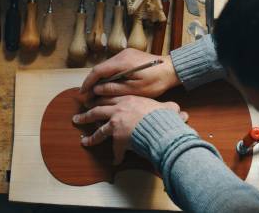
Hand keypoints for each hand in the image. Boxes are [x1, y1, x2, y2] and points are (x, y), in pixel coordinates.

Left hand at [72, 95, 187, 164]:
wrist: (160, 126)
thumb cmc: (164, 116)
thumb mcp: (167, 108)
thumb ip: (170, 109)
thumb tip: (181, 112)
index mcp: (128, 99)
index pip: (110, 98)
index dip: (100, 100)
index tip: (93, 102)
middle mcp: (119, 109)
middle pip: (97, 110)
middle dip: (86, 114)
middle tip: (77, 118)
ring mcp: (116, 122)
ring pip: (98, 129)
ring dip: (90, 136)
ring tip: (83, 140)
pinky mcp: (118, 136)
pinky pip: (115, 149)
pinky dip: (115, 156)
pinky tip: (114, 161)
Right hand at [80, 48, 180, 97]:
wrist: (173, 69)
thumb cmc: (156, 81)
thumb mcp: (135, 90)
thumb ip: (114, 89)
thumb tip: (97, 90)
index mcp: (121, 62)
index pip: (97, 71)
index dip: (88, 83)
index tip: (82, 94)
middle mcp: (121, 55)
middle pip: (100, 68)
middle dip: (92, 82)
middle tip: (87, 96)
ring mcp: (126, 54)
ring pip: (107, 67)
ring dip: (100, 79)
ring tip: (95, 93)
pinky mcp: (130, 56)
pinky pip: (114, 66)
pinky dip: (108, 75)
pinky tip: (108, 85)